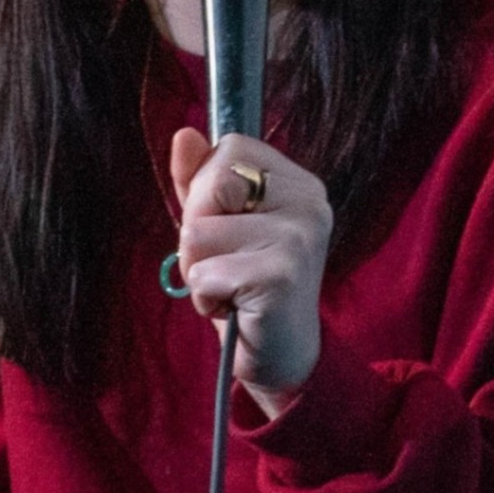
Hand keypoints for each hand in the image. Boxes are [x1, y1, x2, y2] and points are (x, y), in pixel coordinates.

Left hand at [168, 121, 329, 414]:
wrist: (282, 358)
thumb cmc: (247, 288)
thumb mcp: (221, 228)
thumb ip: (200, 181)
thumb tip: (184, 134)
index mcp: (299, 183)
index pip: (230, 148)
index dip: (208, 188)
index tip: (225, 228)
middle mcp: (309, 202)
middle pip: (213, 181)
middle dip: (197, 229)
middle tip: (224, 264)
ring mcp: (300, 237)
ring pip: (199, 231)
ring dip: (199, 269)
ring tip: (229, 288)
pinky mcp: (282, 274)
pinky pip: (205, 271)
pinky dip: (205, 297)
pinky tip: (233, 308)